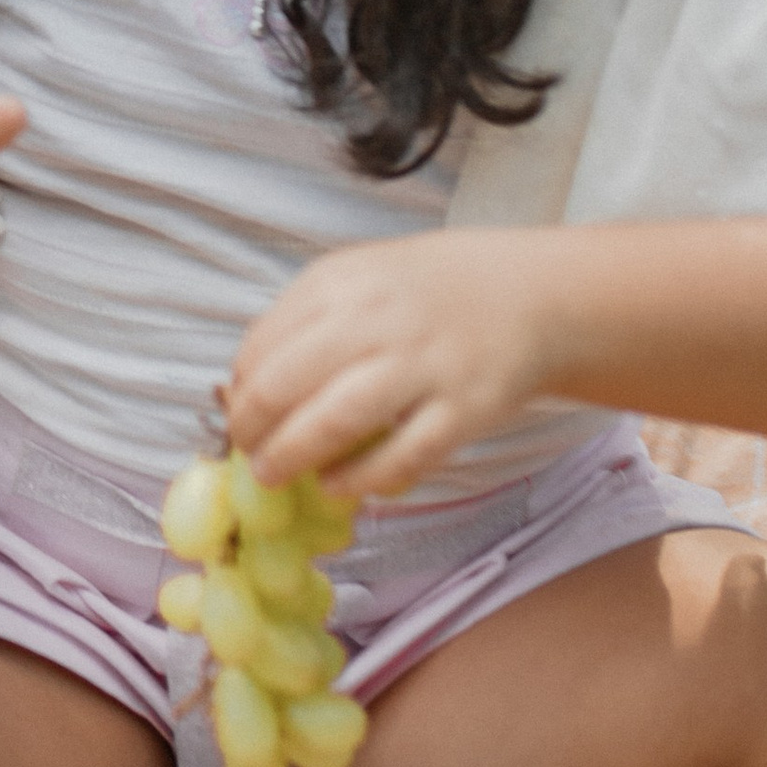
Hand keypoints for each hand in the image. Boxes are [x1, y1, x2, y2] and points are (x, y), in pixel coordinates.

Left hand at [222, 230, 570, 502]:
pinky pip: (401, 456)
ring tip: (272, 474)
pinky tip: (335, 487)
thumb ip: (305, 322)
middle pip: (287, 382)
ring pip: (337, 420)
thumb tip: (242, 386)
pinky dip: (359, 479)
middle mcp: (380, 319)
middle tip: (245, 451)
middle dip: (251, 426)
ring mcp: (424, 365)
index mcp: (344, 281)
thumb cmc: (427, 293)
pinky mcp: (464, 410)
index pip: (264, 341)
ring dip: (292, 454)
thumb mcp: (360, 279)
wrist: (529, 294)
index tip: (236, 411)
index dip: (240, 386)